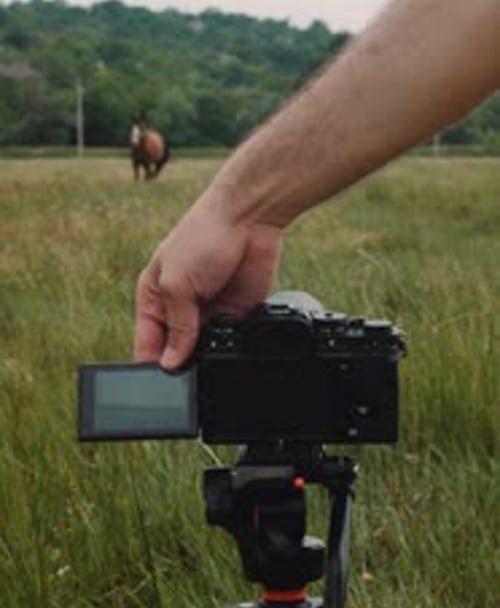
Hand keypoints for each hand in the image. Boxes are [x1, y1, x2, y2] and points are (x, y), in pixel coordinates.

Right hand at [134, 191, 282, 368]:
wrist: (248, 218)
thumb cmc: (202, 236)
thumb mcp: (177, 283)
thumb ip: (176, 326)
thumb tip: (171, 363)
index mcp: (154, 298)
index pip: (147, 344)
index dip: (151, 367)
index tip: (159, 389)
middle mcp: (180, 309)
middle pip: (175, 352)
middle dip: (181, 367)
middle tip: (188, 379)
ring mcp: (209, 312)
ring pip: (204, 352)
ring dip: (207, 359)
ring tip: (209, 362)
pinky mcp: (237, 314)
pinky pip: (231, 342)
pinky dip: (231, 348)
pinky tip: (231, 351)